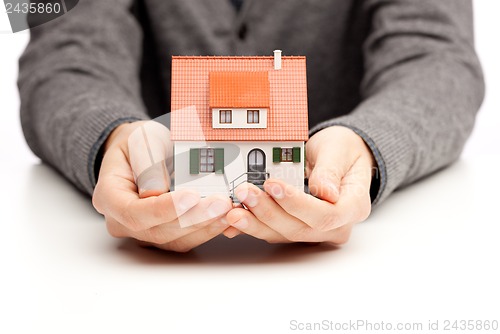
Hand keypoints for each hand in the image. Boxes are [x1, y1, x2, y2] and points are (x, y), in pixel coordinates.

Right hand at [92, 121, 231, 251]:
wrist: (144, 152)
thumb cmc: (139, 144)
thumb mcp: (141, 141)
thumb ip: (147, 165)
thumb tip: (156, 193)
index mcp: (108, 197)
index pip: (133, 213)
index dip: (164, 209)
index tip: (191, 196)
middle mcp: (123, 222)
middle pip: (158, 230)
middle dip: (193, 218)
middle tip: (221, 203)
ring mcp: (144, 233)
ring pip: (175, 240)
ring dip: (205, 227)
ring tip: (227, 210)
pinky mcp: (164, 236)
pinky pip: (186, 240)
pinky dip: (208, 230)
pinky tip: (225, 218)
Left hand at [223, 126, 373, 243]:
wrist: (340, 156)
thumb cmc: (343, 151)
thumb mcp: (339, 150)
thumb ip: (330, 170)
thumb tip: (326, 191)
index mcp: (354, 206)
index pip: (325, 215)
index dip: (296, 204)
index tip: (273, 185)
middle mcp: (336, 225)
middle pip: (300, 228)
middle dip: (268, 212)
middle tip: (245, 193)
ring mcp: (316, 231)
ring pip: (284, 234)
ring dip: (256, 223)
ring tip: (234, 210)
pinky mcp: (298, 228)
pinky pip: (275, 231)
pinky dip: (254, 225)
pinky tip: (234, 221)